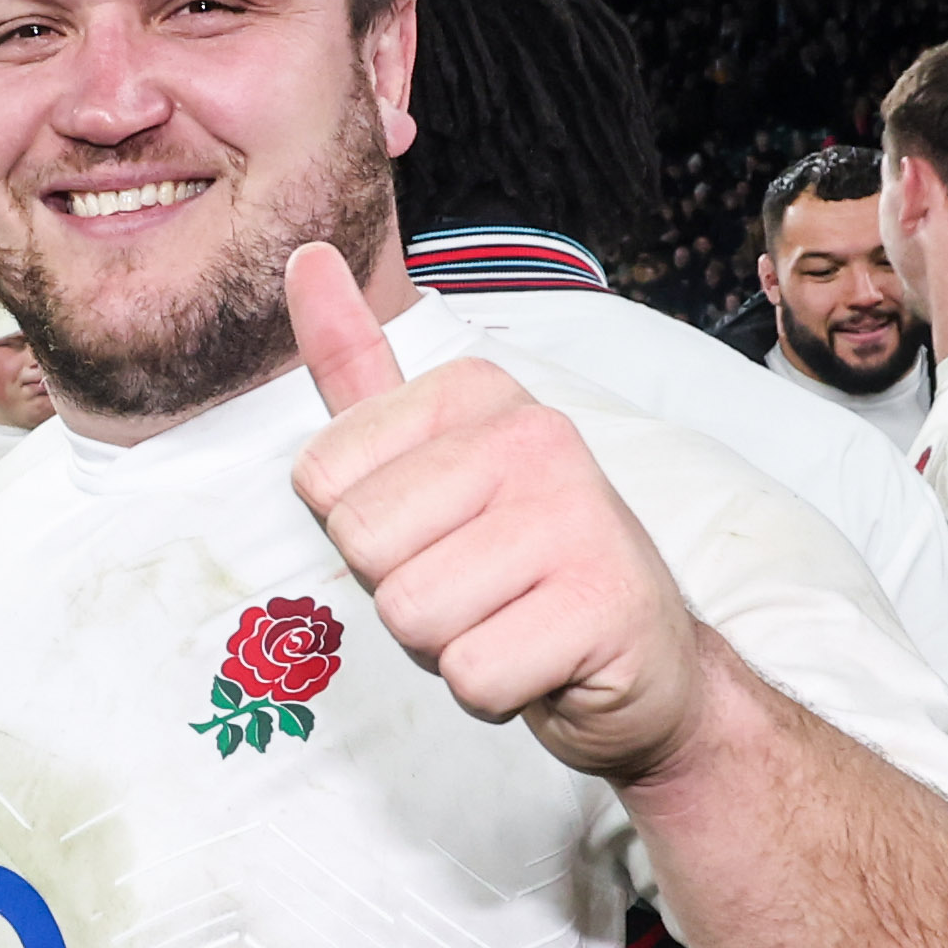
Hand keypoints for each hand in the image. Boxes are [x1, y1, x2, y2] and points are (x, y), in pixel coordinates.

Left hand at [284, 242, 705, 781]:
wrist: (642, 664)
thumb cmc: (517, 568)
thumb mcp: (428, 459)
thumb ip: (358, 367)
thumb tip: (305, 256)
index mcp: (478, 392)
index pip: (324, 478)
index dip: (365, 536)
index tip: (438, 537)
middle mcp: (535, 434)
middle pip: (366, 547)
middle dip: (402, 595)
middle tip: (475, 591)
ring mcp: (578, 514)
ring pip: (412, 615)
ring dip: (447, 646)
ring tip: (506, 621)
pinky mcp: (603, 604)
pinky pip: (472, 674)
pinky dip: (495, 691)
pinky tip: (540, 660)